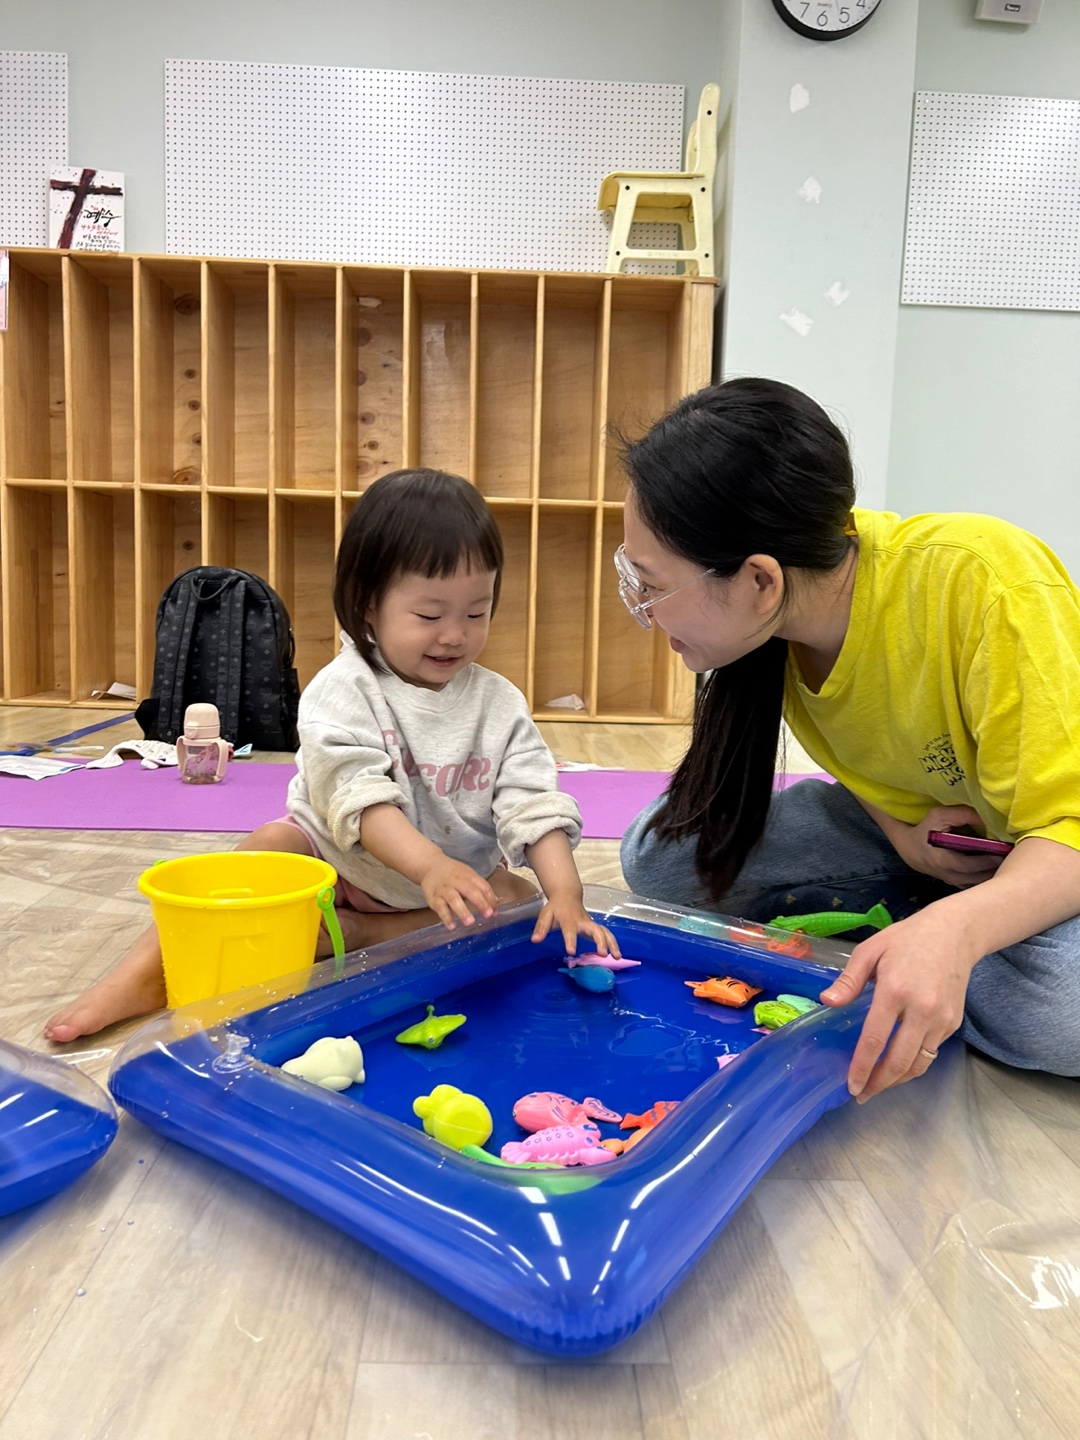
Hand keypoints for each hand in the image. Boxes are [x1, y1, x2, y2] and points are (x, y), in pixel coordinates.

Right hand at [420, 857, 497, 930]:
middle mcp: (457, 881)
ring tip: (470, 922)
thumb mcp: (469, 876)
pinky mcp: (434, 898)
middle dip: (480, 903)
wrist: (430, 866)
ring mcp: (445, 890)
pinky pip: (440, 908)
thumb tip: (496, 905)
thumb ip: (482, 890)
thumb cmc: (453, 874)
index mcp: (469, 876)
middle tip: (488, 915)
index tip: (495, 912)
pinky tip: (452, 926)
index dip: (490, 899)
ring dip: (462, 911)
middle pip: (470, 891)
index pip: (482, 886)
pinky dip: (446, 917)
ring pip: (454, 899)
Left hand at [531, 890, 619, 957]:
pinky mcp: (595, 927)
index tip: (572, 952)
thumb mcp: (545, 915)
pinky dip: (614, 943)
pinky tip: (618, 955)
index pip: (570, 931)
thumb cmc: (556, 908)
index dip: (571, 941)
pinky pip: (607, 934)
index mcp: (569, 920)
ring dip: (612, 943)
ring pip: (604, 932)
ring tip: (617, 957)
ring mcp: (591, 924)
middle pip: (595, 930)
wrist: (567, 895)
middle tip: (603, 953)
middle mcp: (583, 922)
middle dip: (600, 941)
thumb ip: (541, 928)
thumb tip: (535, 941)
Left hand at [818, 903, 976, 1101]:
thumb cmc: (906, 939)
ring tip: (878, 1085)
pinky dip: (913, 1065)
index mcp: (895, 991)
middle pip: (900, 1061)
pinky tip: (897, 1065)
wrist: (954, 933)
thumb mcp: (871, 950)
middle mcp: (922, 1009)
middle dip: (879, 1083)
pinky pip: (930, 1052)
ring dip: (897, 1080)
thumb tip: (827, 1003)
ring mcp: (941, 1019)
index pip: (875, 1039)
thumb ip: (849, 980)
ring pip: (919, 1064)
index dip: (862, 1067)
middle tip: (862, 1094)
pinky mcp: (953, 1022)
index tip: (851, 1085)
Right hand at [891, 804, 1006, 887]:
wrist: (909, 848)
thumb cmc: (925, 830)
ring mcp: (952, 882)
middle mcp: (948, 875)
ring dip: (993, 877)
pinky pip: (975, 886)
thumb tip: (988, 819)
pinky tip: (998, 871)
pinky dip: (987, 881)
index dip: (988, 861)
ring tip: (1009, 866)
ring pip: (978, 886)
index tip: (1004, 853)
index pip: (969, 866)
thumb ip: (962, 815)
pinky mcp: (956, 884)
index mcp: (943, 860)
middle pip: (978, 879)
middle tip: (1013, 860)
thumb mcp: (938, 816)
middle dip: (996, 870)